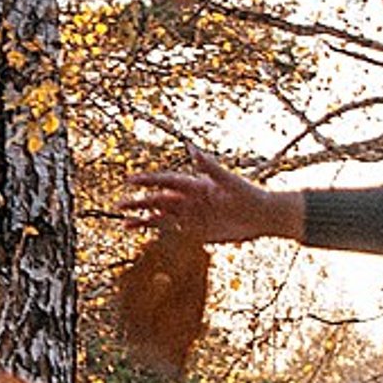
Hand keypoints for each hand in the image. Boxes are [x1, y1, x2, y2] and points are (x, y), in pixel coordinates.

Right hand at [126, 147, 302, 245]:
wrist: (263, 216)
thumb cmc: (249, 195)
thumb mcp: (229, 181)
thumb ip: (209, 166)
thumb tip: (192, 148)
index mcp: (196, 184)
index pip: (166, 182)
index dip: (148, 181)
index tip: (130, 180)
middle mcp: (191, 199)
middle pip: (159, 200)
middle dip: (139, 202)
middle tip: (120, 204)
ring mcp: (193, 215)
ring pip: (162, 217)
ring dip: (143, 219)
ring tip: (124, 224)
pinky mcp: (198, 231)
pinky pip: (174, 231)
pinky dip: (159, 232)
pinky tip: (145, 234)